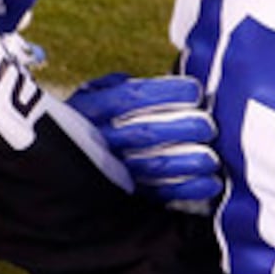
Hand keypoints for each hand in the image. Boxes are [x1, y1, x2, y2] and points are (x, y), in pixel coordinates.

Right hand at [70, 73, 223, 210]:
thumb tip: (161, 80)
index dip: (165, 93)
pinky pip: (160, 193)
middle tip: (208, 124)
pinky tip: (210, 182)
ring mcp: (114, 168)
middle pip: (145, 133)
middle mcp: (102, 139)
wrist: (61, 160)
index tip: (194, 89)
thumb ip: (121, 84)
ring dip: (188, 162)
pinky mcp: (130, 191)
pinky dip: (188, 190)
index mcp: (93, 108)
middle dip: (183, 128)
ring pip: (154, 165)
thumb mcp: (95, 92)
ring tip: (212, 157)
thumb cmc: (91, 118)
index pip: (131, 97)